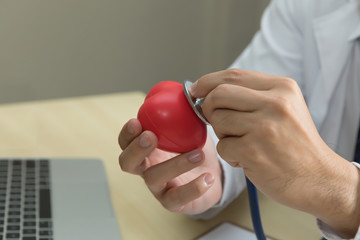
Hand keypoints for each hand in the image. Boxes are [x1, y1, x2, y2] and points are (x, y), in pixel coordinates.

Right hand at [118, 118, 221, 214]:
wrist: (211, 174)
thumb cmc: (194, 148)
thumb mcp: (188, 130)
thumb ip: (182, 114)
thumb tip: (189, 91)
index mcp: (146, 149)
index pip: (126, 142)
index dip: (127, 133)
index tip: (137, 121)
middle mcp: (146, 168)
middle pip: (127, 163)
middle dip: (136, 149)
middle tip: (151, 137)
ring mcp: (158, 187)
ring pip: (154, 178)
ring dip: (174, 164)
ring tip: (198, 154)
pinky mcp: (173, 202)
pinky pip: (178, 198)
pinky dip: (194, 188)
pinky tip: (208, 177)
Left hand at [190, 68, 359, 236]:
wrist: (319, 178)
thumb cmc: (296, 144)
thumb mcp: (285, 108)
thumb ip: (253, 95)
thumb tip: (210, 90)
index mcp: (282, 88)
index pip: (233, 75)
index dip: (208, 81)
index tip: (196, 89)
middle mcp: (274, 103)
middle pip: (218, 94)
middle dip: (208, 107)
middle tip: (216, 120)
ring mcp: (264, 128)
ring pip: (217, 120)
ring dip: (222, 134)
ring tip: (242, 142)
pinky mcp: (253, 151)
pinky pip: (222, 146)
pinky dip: (230, 155)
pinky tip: (248, 158)